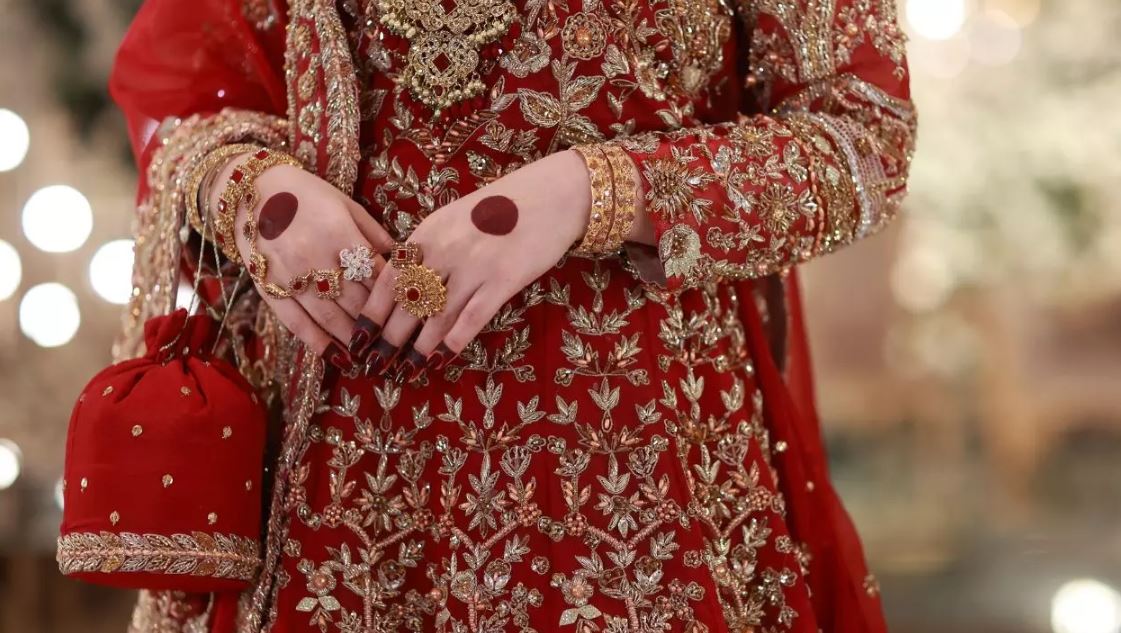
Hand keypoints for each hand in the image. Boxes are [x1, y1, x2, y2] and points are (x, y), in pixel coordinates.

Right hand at [205, 154, 395, 370]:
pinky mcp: (269, 288)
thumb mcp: (344, 203)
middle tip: (396, 340)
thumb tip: (403, 256)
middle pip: (356, 299)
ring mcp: (290, 276)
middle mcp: (316, 257)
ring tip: (371, 355)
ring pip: (330, 316)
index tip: (408, 311)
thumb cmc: (304, 194)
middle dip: (378, 322)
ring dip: (353, 338)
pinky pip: (295, 321)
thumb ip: (373, 231)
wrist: (248, 190)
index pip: (376, 273)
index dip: (394, 295)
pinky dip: (316, 341)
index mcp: (339, 233)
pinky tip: (334, 356)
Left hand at [350, 150, 592, 381]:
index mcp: (428, 231)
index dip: (372, 311)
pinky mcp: (504, 281)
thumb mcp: (454, 218)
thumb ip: (429, 247)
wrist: (552, 194)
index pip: (389, 278)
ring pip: (436, 316)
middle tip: (375, 364)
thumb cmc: (502, 206)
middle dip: (388, 337)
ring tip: (405, 369)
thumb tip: (404, 285)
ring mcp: (475, 266)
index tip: (358, 336)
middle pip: (408, 302)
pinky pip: (472, 318)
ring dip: (417, 348)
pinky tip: (441, 359)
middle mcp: (446, 249)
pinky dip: (453, 342)